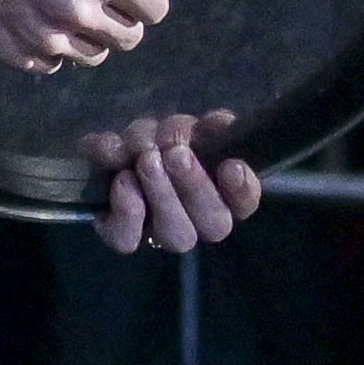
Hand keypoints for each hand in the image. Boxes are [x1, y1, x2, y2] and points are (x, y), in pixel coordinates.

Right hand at [0, 0, 214, 74]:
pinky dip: (50, 46)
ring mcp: (45, 35)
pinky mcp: (15, 52)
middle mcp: (78, 11)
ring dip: (87, 33)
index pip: (156, 7)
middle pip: (128, 39)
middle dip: (119, 15)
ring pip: (92, 56)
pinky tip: (35, 15)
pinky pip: (52, 65)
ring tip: (62, 0)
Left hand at [79, 112, 263, 255]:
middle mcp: (199, 222)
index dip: (243, 190)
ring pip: (175, 233)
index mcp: (225, 193)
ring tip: (147, 158)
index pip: (246, 202)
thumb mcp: (188, 127)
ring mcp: (162, 233)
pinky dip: (126, 211)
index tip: (232, 165)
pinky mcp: (124, 234)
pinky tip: (123, 180)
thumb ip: (209, 128)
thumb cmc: (163, 140)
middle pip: (213, 224)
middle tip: (177, 154)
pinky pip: (127, 239)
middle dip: (196, 186)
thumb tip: (219, 125)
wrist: (117, 149)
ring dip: (162, 193)